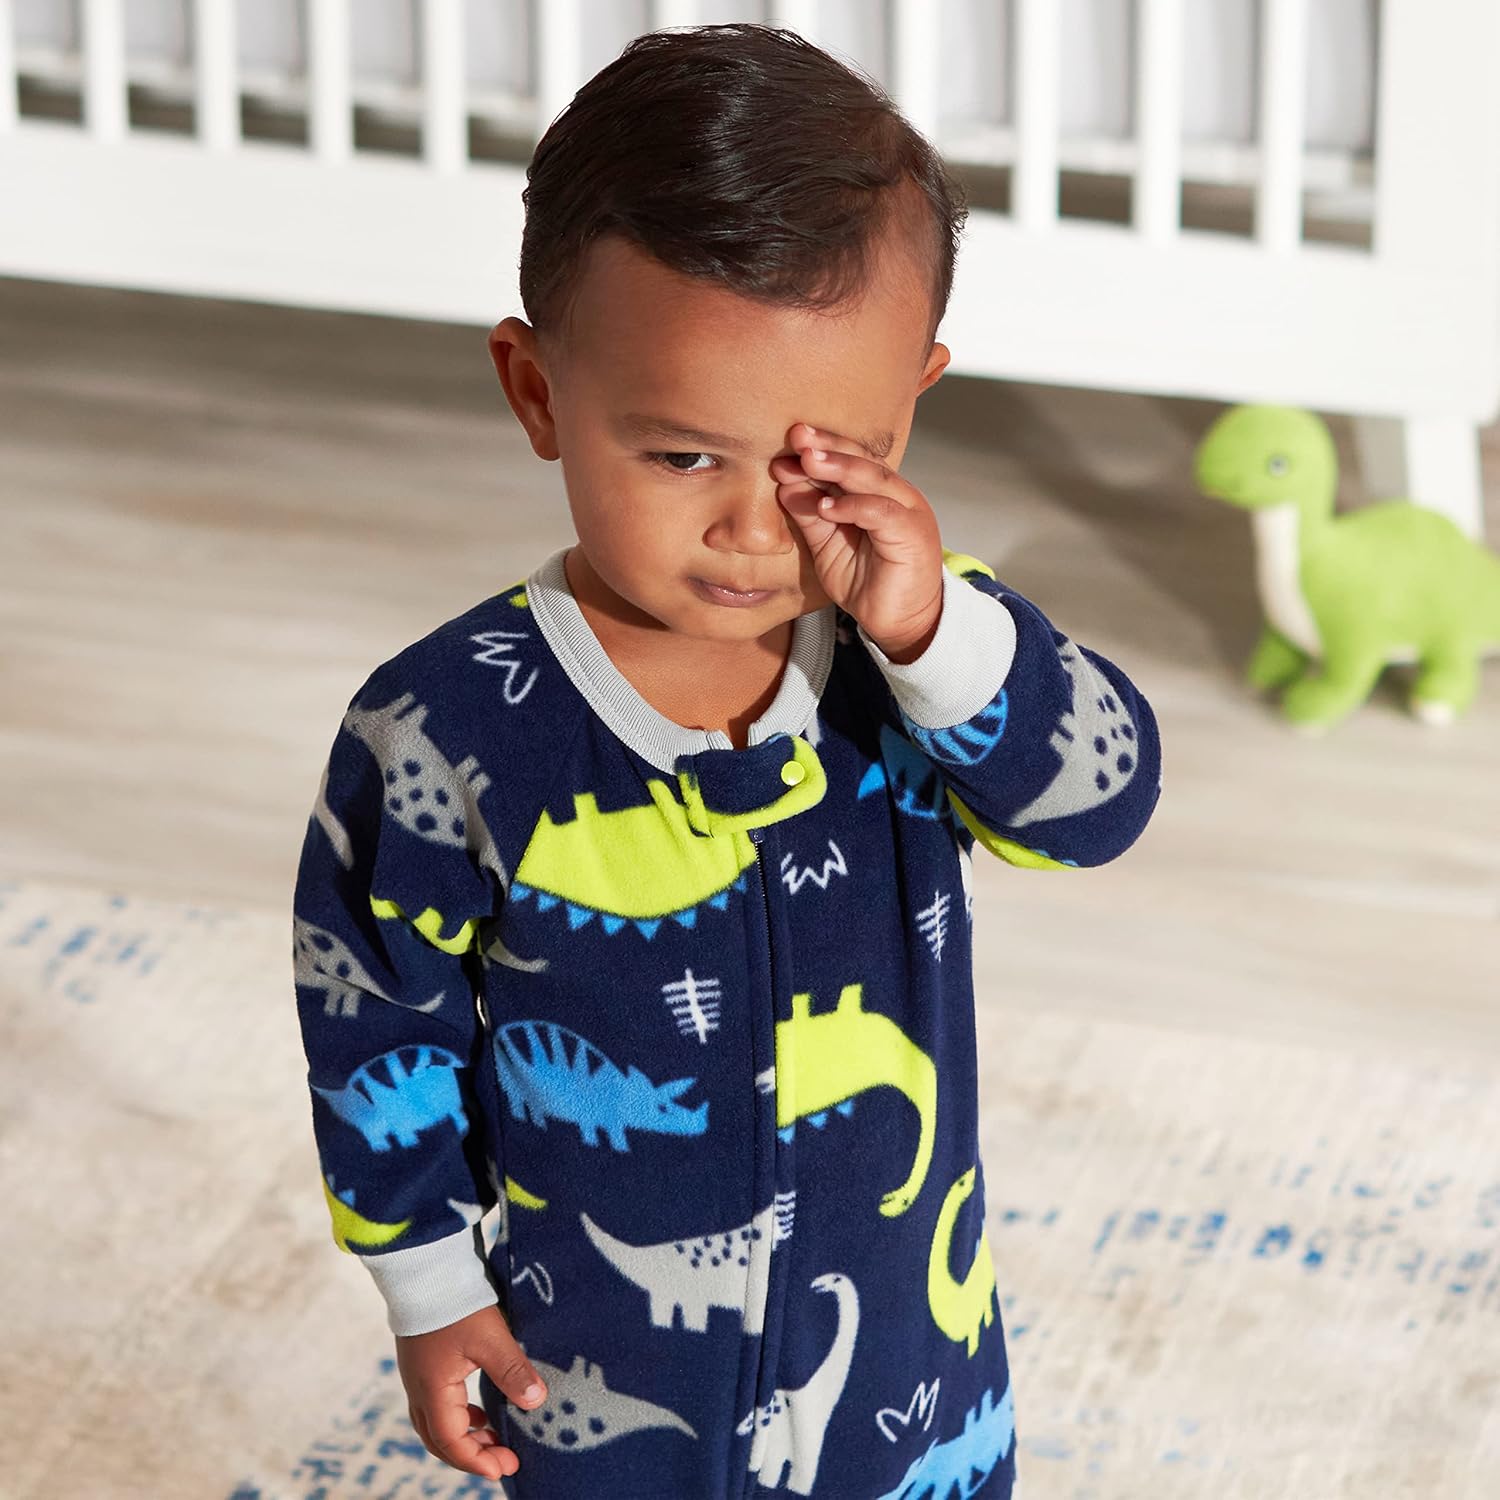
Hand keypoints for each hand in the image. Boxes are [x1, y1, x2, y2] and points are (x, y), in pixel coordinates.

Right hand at [395, 1303, 547, 1481]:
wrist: (425, 1269)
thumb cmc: (455, 1303)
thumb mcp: (491, 1338)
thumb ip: (513, 1372)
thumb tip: (536, 1403)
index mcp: (432, 1390)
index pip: (451, 1442)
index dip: (477, 1461)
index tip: (504, 1468)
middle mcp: (418, 1389)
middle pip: (439, 1440)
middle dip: (471, 1455)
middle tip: (503, 1461)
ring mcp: (416, 1376)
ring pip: (435, 1423)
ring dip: (464, 1436)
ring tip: (493, 1438)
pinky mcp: (422, 1362)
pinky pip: (435, 1404)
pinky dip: (457, 1417)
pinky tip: (478, 1410)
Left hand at [772, 421, 943, 662]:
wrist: (898, 622)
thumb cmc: (867, 582)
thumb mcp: (828, 545)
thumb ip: (811, 515)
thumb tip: (784, 484)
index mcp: (878, 492)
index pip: (849, 461)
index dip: (820, 449)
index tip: (788, 442)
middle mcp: (897, 495)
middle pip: (863, 460)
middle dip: (828, 447)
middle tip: (797, 436)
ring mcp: (909, 512)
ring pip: (875, 479)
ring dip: (839, 467)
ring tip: (808, 460)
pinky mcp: (913, 534)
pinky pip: (882, 512)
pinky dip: (853, 506)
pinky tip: (826, 505)